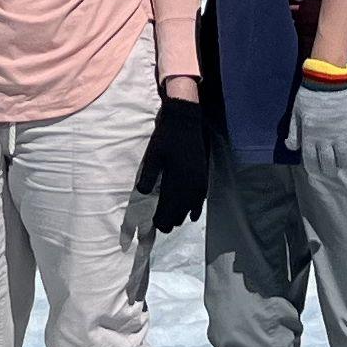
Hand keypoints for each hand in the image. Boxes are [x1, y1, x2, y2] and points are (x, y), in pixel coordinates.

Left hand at [136, 93, 209, 232]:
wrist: (186, 121)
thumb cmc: (166, 138)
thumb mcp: (153, 155)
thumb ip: (148, 176)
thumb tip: (143, 194)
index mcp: (176, 183)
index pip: (168, 211)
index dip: (160, 221)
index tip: (153, 225)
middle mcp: (190, 187)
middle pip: (179, 213)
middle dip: (169, 221)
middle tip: (160, 224)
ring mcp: (199, 182)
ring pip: (191, 209)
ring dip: (181, 215)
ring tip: (172, 219)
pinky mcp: (203, 177)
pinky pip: (200, 200)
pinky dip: (195, 209)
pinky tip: (193, 215)